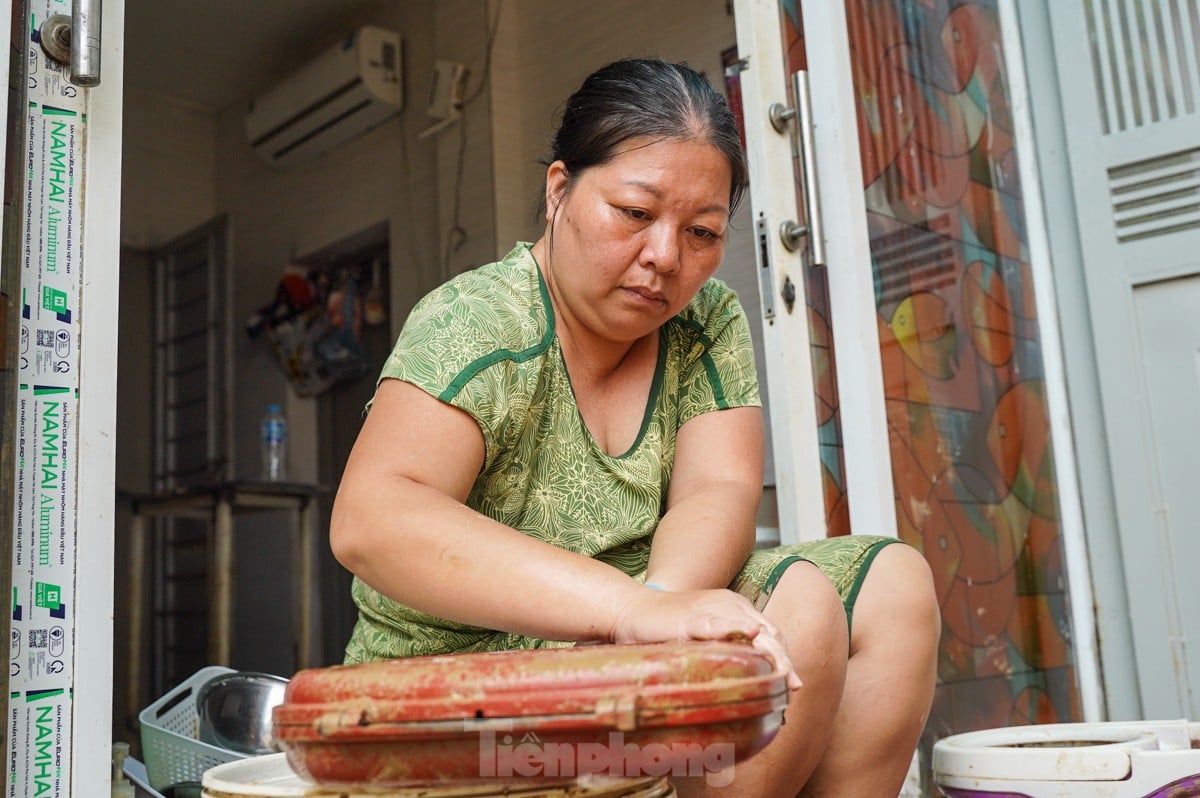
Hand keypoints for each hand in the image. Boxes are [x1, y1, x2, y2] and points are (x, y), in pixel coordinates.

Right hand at [612, 587, 801, 688]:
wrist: (630, 610)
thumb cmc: (665, 628)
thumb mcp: (703, 640)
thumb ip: (725, 653)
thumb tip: (746, 684)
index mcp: (734, 609)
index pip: (770, 634)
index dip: (783, 657)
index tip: (793, 684)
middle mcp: (728, 604)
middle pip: (766, 632)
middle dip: (781, 658)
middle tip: (791, 685)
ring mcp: (709, 609)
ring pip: (749, 627)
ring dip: (768, 649)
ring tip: (781, 671)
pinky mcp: (690, 618)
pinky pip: (716, 622)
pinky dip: (734, 626)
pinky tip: (749, 632)